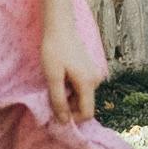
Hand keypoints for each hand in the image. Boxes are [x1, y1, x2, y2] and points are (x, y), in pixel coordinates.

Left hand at [41, 0, 105, 122]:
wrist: (59, 27)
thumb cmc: (54, 50)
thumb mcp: (53, 77)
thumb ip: (59, 100)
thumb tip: (64, 121)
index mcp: (88, 83)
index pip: (87, 113)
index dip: (72, 118)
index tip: (56, 113)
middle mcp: (96, 80)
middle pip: (84, 105)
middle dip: (69, 107)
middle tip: (51, 98)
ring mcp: (94, 74)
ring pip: (82, 96)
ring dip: (69, 97)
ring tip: (55, 85)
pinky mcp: (90, 69)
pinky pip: (82, 87)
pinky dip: (71, 88)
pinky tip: (61, 78)